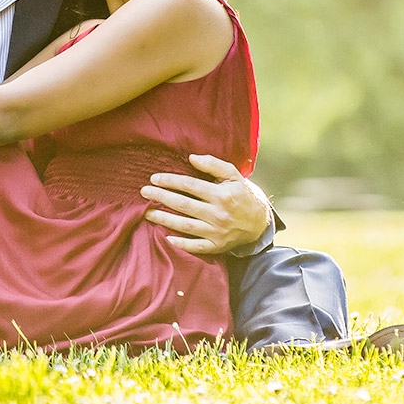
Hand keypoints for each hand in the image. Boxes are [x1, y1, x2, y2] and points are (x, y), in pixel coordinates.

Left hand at [141, 153, 271, 256]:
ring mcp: (216, 232)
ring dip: (163, 219)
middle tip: (144, 192)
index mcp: (221, 195)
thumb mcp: (233, 175)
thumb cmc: (242, 195)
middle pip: (183, 205)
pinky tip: (166, 237)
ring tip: (146, 213)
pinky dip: (181, 243)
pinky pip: (196, 246)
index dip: (170, 181)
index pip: (190, 186)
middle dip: (161, 197)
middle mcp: (218, 214)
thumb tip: (191, 158)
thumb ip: (213, 164)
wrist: (259, 222)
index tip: (154, 178)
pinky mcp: (216, 246)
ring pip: (185, 225)